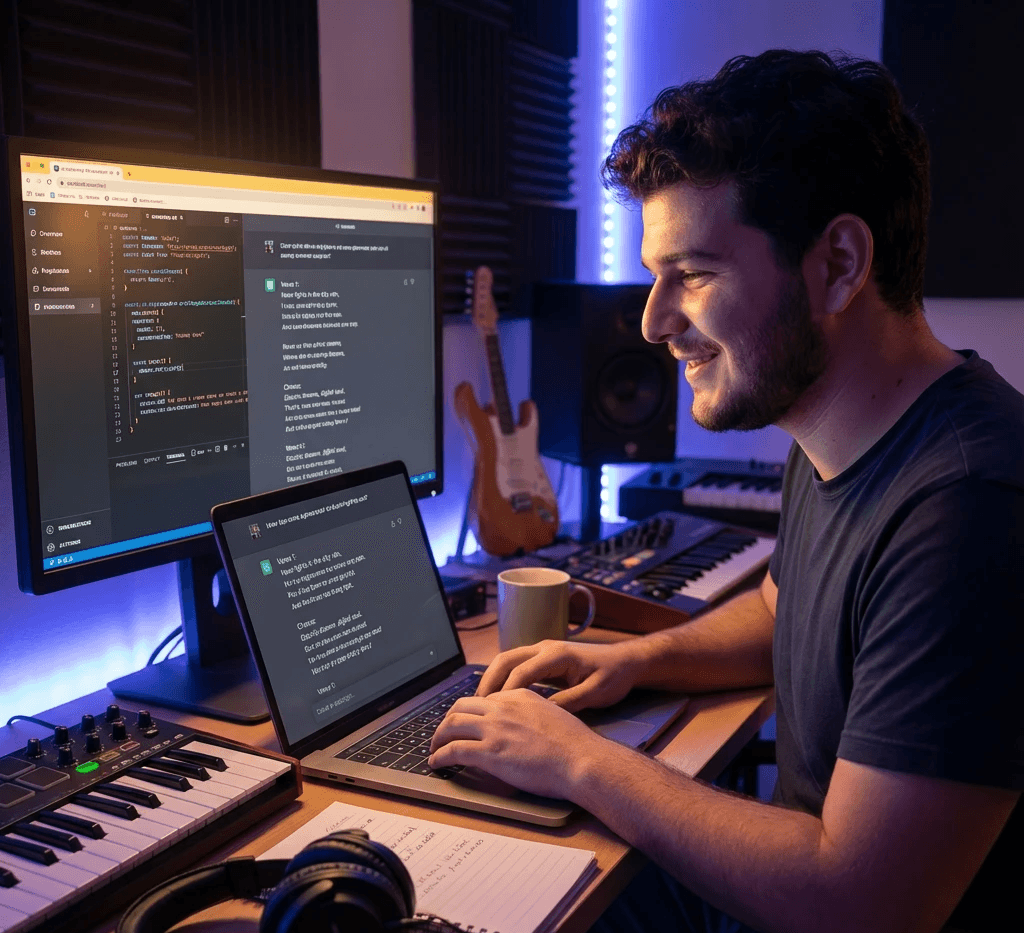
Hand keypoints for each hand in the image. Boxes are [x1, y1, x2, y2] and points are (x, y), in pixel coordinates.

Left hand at [428, 689, 606, 798]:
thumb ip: (531, 715)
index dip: (471, 713)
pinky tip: (437, 763)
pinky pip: (454, 750)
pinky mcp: (489, 752)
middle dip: (447, 720)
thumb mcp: (552, 714)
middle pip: (460, 706)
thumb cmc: (574, 744)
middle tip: (443, 733)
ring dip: (437, 737)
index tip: (467, 724)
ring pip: (451, 725)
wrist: (580, 759)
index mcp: (518, 695)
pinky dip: (440, 756)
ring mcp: (494, 728)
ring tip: (434, 749)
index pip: (484, 699)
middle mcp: (502, 707)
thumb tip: (521, 727)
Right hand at [477, 639, 642, 712]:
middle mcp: (544, 647)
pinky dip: (502, 680)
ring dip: (492, 680)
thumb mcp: (596, 692)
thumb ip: (569, 701)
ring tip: (480, 706)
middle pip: (505, 660)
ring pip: (507, 661)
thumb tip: (541, 714)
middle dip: (488, 683)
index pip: (521, 672)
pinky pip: (515, 666)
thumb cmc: (614, 676)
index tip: (491, 714)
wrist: (626, 661)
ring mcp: (542, 651)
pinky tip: (498, 699)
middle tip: (475, 708)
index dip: (504, 693)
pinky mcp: (543, 658)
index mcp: (556, 654)